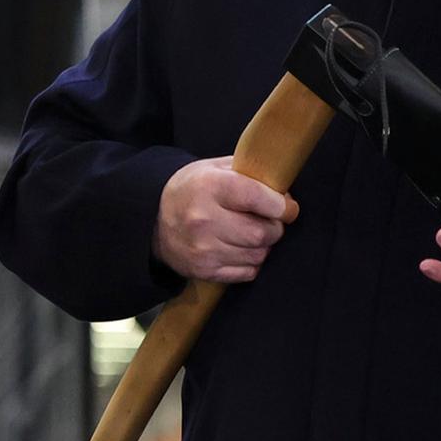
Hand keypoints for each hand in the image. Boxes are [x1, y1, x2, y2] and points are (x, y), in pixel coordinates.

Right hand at [154, 157, 298, 283]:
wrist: (153, 219)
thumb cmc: (192, 189)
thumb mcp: (214, 168)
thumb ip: (249, 173)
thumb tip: (284, 190)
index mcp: (210, 186)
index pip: (258, 198)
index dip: (281, 205)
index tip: (287, 207)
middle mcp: (204, 219)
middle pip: (261, 233)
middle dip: (275, 228)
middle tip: (271, 221)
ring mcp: (203, 249)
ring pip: (257, 255)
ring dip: (263, 246)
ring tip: (253, 233)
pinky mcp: (204, 271)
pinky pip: (247, 272)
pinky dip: (251, 262)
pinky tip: (241, 249)